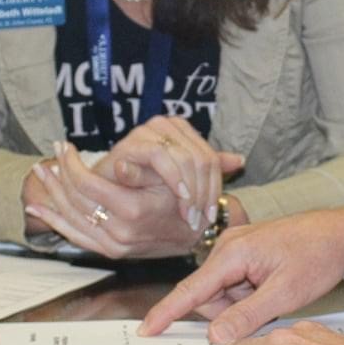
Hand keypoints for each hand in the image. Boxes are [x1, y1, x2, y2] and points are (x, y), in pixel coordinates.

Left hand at [24, 140, 200, 257]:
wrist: (197, 235)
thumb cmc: (184, 202)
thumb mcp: (170, 181)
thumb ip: (141, 172)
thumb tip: (119, 164)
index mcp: (133, 211)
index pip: (88, 185)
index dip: (72, 164)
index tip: (65, 147)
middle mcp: (120, 233)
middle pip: (75, 201)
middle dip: (57, 177)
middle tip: (47, 158)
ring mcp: (113, 245)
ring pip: (71, 218)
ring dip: (51, 195)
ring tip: (40, 174)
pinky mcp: (110, 252)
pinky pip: (75, 236)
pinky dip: (54, 222)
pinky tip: (37, 210)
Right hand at [98, 116, 243, 232]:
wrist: (103, 191)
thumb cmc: (141, 187)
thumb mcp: (180, 183)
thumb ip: (207, 170)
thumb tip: (240, 160)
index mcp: (181, 131)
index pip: (211, 159)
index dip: (216, 188)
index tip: (213, 216)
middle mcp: (167, 126)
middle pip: (203, 159)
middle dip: (205, 193)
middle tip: (202, 219)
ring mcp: (149, 131)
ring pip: (187, 158)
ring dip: (192, 191)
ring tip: (191, 214)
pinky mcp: (132, 142)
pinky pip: (162, 156)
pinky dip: (175, 180)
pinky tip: (180, 199)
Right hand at [138, 204, 343, 342]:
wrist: (342, 233)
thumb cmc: (317, 257)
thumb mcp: (285, 293)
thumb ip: (247, 315)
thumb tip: (215, 336)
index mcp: (232, 253)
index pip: (190, 290)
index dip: (166, 313)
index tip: (145, 330)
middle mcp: (227, 248)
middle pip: (207, 296)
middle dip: (229, 312)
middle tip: (266, 308)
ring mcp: (236, 249)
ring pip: (222, 294)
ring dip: (241, 305)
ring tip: (275, 295)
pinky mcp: (245, 254)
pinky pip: (234, 285)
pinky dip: (249, 296)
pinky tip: (272, 291)